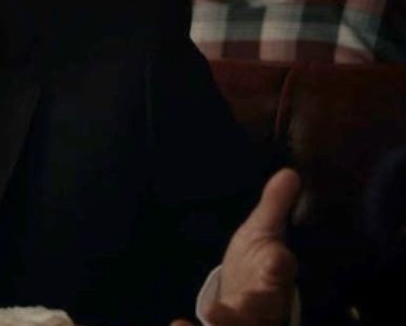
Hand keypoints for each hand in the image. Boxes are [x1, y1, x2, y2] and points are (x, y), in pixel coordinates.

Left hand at [211, 168, 300, 325]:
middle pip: (260, 309)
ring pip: (237, 325)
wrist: (250, 297)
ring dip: (220, 323)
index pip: (279, 270)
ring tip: (194, 320)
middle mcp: (263, 302)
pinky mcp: (224, 324)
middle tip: (219, 311)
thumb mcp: (263, 231)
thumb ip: (275, 205)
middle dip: (244, 310)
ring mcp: (245, 318)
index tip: (278, 260)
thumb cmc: (256, 262)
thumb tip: (288, 172)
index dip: (278, 265)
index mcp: (274, 274)